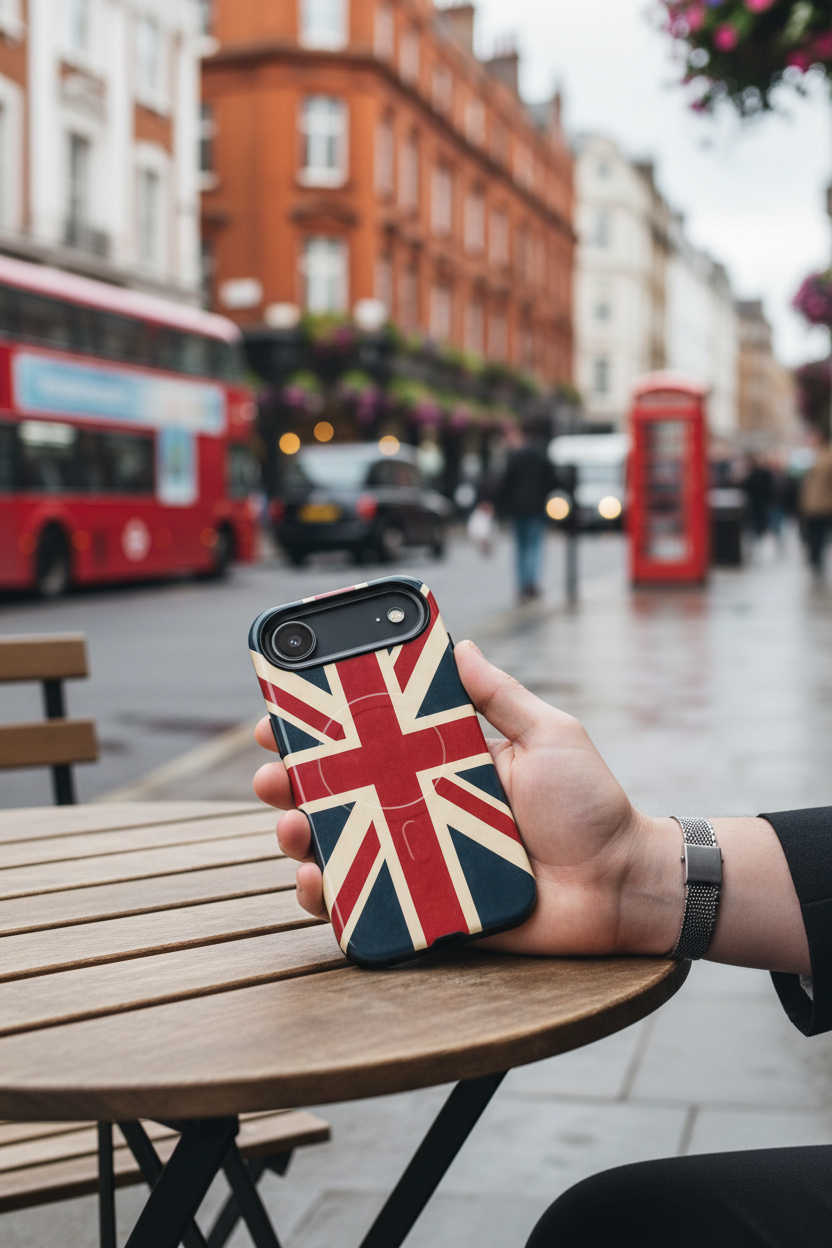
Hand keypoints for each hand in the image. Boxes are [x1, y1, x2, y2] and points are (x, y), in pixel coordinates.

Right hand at [253, 640, 683, 956]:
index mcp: (447, 766)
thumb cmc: (593, 807)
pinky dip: (333, 897)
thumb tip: (460, 645)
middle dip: (297, 784)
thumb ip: (503, 695)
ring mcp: (424, 861)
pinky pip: (370, 904)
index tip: (285, 714)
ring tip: (292, 826)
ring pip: (345, 848)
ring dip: (304, 837)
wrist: (624, 884)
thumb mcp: (551, 735)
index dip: (326, 730)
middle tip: (275, 774)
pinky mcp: (431, 908)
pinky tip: (316, 883)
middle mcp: (425, 811)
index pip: (374, 743)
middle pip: (345, 796)